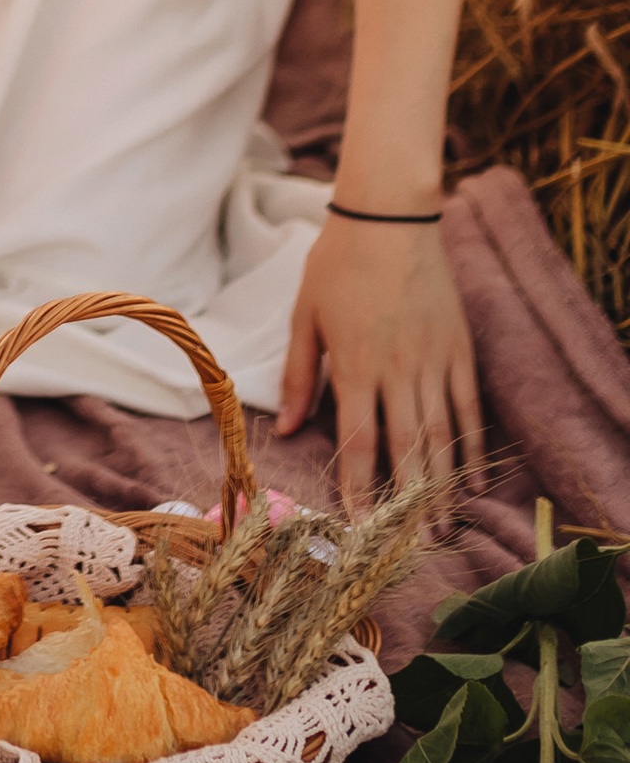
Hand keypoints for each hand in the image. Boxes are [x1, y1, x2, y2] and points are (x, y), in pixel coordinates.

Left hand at [275, 212, 482, 507]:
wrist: (389, 214)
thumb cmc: (338, 263)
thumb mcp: (306, 315)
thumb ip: (301, 376)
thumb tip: (291, 429)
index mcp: (355, 364)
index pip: (360, 441)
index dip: (361, 489)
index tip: (361, 528)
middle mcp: (398, 369)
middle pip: (407, 449)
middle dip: (409, 503)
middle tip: (414, 548)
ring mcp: (434, 359)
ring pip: (442, 434)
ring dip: (444, 485)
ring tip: (445, 525)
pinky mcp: (459, 347)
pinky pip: (468, 405)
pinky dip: (472, 444)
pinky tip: (473, 477)